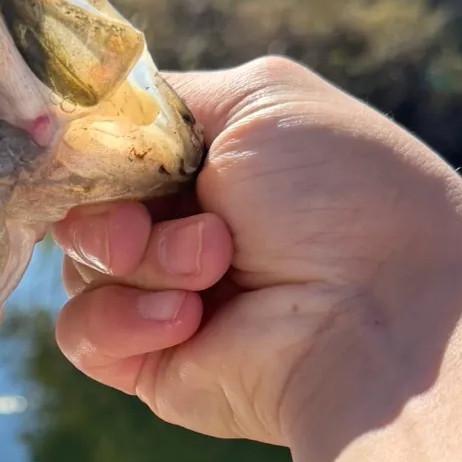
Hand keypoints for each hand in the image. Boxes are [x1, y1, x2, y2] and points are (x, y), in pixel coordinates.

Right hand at [54, 56, 461, 450]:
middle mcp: (180, 227)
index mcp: (207, 163)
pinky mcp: (148, 363)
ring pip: (80, 265)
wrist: (381, 314)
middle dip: (121, 209)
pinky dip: (124, 319)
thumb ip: (158, 101)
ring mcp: (161, 296)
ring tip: (214, 270)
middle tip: (187, 224)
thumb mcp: (260, 98)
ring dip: (142, 261)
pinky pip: (82, 332)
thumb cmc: (341, 194)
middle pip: (83, 203)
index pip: (110, 146)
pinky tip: (188, 320)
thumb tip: (85, 127)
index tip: (102, 147)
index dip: (96, 146)